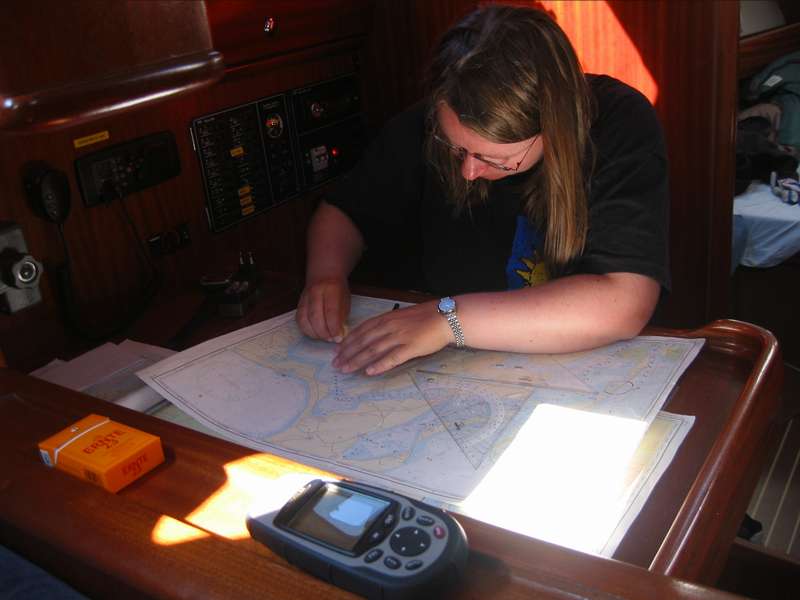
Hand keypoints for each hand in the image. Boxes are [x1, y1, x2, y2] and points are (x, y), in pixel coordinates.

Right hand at [296, 278, 350, 341]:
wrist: (324, 275)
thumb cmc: (338, 291)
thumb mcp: (345, 301)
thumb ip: (341, 316)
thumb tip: (339, 334)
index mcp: (331, 289)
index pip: (331, 312)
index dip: (334, 328)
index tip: (338, 338)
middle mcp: (316, 292)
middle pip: (316, 317)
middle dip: (324, 333)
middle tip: (331, 340)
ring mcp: (305, 297)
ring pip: (305, 320)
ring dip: (314, 333)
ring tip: (324, 337)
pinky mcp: (298, 304)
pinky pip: (299, 320)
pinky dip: (307, 330)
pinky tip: (315, 334)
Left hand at [332, 301, 451, 375]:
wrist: (445, 317)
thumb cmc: (425, 317)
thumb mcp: (401, 316)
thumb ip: (387, 324)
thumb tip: (374, 334)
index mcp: (386, 318)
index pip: (361, 330)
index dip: (348, 341)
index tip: (337, 350)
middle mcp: (389, 327)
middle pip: (363, 341)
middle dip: (347, 353)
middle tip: (336, 363)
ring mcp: (399, 337)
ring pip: (373, 350)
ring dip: (357, 360)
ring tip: (346, 369)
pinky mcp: (410, 348)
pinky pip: (391, 358)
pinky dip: (379, 365)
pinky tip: (369, 372)